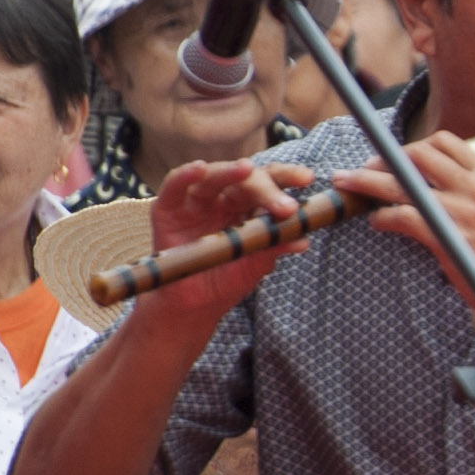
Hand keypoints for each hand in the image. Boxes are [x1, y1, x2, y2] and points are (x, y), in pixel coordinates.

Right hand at [130, 156, 326, 328]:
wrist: (191, 306)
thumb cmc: (226, 280)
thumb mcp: (254, 265)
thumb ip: (273, 248)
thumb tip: (302, 239)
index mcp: (251, 206)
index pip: (271, 184)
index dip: (288, 177)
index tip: (307, 179)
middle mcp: (225, 198)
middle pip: (247, 179)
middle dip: (267, 187)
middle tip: (284, 205)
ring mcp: (197, 201)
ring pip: (214, 177)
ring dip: (230, 172)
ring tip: (246, 169)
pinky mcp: (167, 208)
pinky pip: (175, 186)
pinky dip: (186, 175)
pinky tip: (199, 168)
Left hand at [343, 130, 474, 305]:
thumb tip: (441, 181)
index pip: (444, 142)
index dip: (413, 147)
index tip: (396, 158)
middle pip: (418, 154)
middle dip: (385, 158)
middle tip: (366, 170)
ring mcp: (461, 209)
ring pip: (400, 181)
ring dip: (367, 181)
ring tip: (347, 183)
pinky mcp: (445, 235)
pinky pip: (401, 215)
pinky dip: (382, 217)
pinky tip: (377, 222)